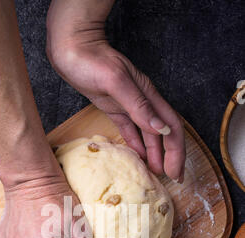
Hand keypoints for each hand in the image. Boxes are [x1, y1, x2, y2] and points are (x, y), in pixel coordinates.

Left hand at [46, 24, 185, 181]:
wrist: (71, 48)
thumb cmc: (91, 60)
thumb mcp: (116, 82)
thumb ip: (139, 106)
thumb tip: (160, 128)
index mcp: (148, 95)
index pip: (171, 127)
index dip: (176, 150)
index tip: (176, 171)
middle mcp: (143, 102)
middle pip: (163, 134)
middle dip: (170, 156)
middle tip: (171, 178)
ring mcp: (129, 106)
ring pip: (148, 135)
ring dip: (154, 154)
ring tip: (156, 173)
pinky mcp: (115, 108)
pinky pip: (130, 131)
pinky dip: (136, 145)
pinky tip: (139, 158)